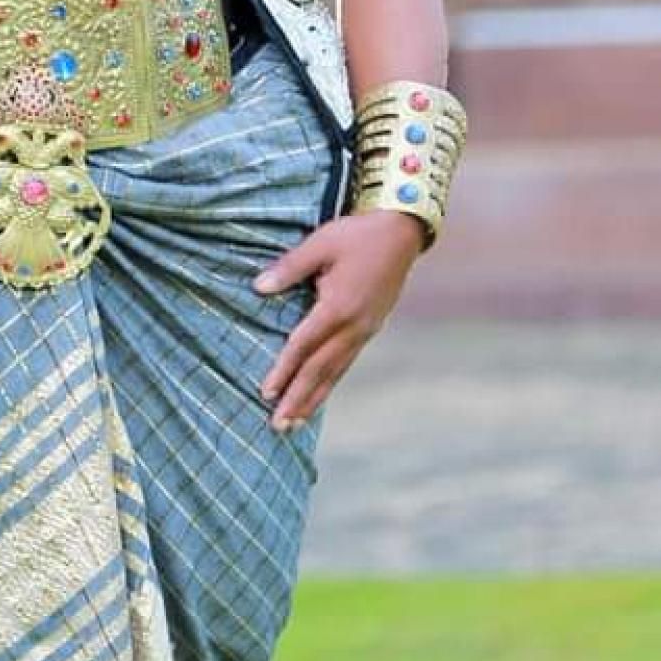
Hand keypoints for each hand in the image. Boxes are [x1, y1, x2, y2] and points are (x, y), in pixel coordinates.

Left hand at [253, 210, 423, 429]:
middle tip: (278, 426)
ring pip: (335, 372)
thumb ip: (289, 268)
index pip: (304, 346)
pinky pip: (346, 362)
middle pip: (320, 369)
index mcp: (338, 307)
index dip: (284, 370)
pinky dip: (331, 382)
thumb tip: (259, 287)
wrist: (401, 233)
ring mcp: (365, 330)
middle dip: (298, 398)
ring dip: (314, 398)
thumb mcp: (320, 244)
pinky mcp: (370, 329)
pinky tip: (320, 394)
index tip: (266, 392)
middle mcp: (354, 326)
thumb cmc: (357, 235)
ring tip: (295, 423)